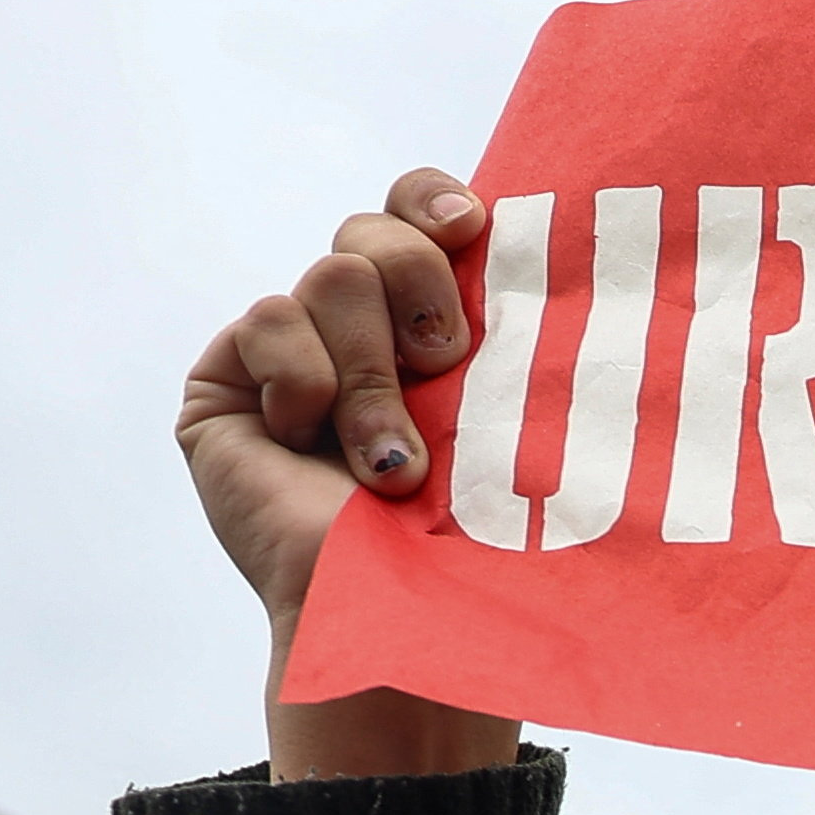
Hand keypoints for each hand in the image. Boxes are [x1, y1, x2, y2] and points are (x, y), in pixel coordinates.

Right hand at [174, 166, 521, 779]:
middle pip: (373, 230)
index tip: (472, 227)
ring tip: (395, 464)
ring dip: (376, 377)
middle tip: (449, 365)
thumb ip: (526, 332)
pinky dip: (307, 384)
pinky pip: (268, 319)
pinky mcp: (227, 382)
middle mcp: (358, 332)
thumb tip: (588, 250)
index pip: (419, 210)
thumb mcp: (522, 418)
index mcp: (431, 326)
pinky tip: (316, 449)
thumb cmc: (487, 537)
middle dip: (420, 290)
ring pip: (331, 274)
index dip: (435, 200)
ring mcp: (289, 355)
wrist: (412, 614)